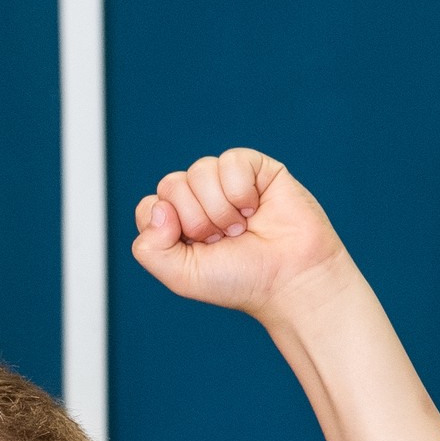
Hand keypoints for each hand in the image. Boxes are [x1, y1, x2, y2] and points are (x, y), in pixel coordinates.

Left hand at [129, 150, 347, 317]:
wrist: (290, 278)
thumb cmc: (240, 279)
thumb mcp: (182, 275)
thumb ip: (149, 248)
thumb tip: (159, 207)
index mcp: (178, 224)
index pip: (150, 206)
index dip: (168, 228)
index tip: (196, 248)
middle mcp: (199, 199)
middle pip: (171, 185)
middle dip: (197, 220)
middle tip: (224, 240)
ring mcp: (225, 182)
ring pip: (199, 171)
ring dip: (221, 208)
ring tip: (241, 227)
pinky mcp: (255, 168)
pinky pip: (230, 161)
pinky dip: (240, 190)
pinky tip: (255, 208)